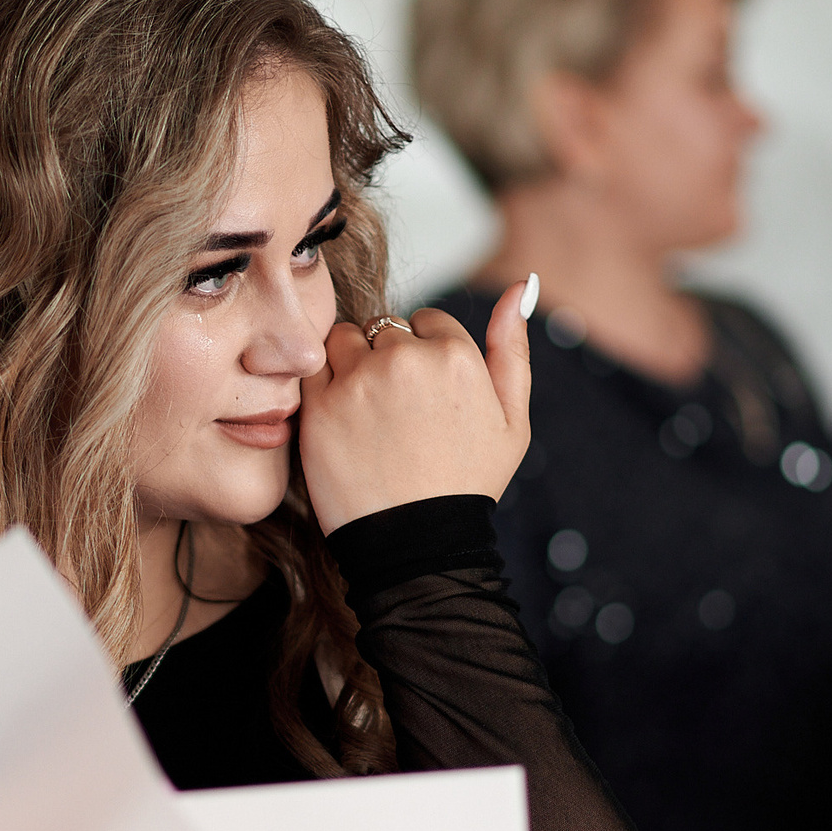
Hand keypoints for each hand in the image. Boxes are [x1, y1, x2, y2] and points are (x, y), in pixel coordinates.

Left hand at [297, 278, 532, 534]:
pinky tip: (342, 422)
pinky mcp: (320, 406)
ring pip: (346, 341)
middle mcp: (406, 359)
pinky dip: (323, 388)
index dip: (426, 357)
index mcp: (455, 356)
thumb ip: (512, 348)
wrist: (417, 544)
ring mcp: (359, 381)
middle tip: (395, 413)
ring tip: (366, 415)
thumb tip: (519, 286)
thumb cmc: (468, 485)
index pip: (427, 321)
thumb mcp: (512, 421)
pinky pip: (313, 369)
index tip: (424, 398)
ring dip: (351, 365)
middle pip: (385, 329)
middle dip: (388, 358)